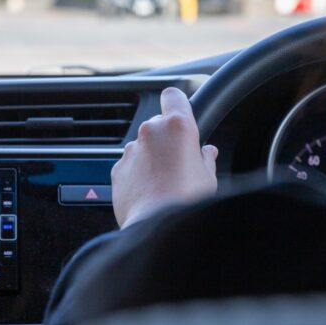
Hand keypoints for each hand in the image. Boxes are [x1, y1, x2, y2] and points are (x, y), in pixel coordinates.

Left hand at [111, 87, 217, 228]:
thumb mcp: (208, 177)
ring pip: (143, 145)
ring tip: (164, 182)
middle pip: (158, 124)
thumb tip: (208, 152)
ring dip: (151, 157)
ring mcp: (131, 150)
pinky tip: (150, 193)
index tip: (183, 115)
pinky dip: (137, 174)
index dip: (177, 103)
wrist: (158, 228)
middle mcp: (151, 132)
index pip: (173, 95)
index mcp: (177, 126)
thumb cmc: (187, 201)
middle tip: (180, 161)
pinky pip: (130, 165)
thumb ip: (206, 158)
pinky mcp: (117, 169)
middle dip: (167, 138)